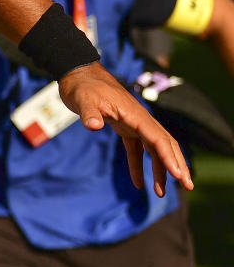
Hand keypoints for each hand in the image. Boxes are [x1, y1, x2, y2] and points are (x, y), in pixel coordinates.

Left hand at [58, 63, 193, 196]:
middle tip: (187, 186)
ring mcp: (133, 123)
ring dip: (161, 169)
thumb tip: (93, 126)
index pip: (158, 138)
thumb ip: (89, 113)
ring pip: (154, 149)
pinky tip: (138, 183)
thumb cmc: (82, 86)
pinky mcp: (123, 127)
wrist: (78, 74)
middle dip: (177, 165)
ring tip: (162, 193)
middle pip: (165, 144)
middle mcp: (139, 120)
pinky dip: (139, 165)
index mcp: (135, 114)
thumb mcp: (83, 99)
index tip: (179, 175)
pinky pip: (137, 149)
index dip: (169, 157)